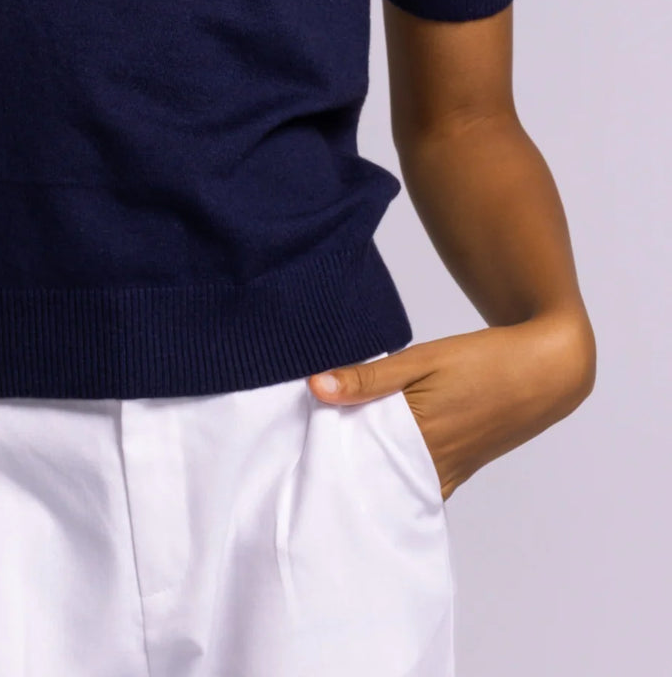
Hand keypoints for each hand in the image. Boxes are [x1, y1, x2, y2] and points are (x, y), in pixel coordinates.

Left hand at [307, 314, 595, 501]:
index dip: (326, 456)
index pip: (357, 462)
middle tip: (305, 457)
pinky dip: (394, 474)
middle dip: (343, 469)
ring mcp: (449, 472)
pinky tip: (376, 458)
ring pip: (395, 483)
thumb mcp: (423, 359)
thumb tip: (315, 387)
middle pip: (374, 478)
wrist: (546, 370)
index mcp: (420, 438)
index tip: (296, 450)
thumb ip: (369, 378)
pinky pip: (418, 483)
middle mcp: (434, 466)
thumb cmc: (484, 360)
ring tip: (334, 455)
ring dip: (368, 471)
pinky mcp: (460, 470)